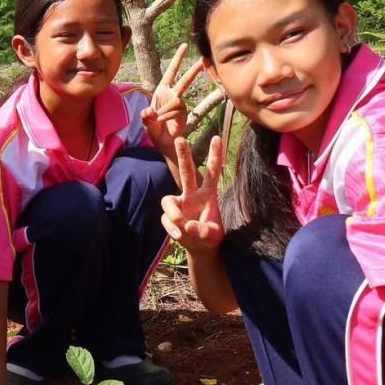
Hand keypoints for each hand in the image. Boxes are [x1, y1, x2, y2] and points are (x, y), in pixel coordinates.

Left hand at [142, 43, 202, 158]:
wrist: (163, 142)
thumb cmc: (154, 129)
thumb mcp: (146, 121)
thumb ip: (145, 116)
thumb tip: (149, 111)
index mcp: (162, 90)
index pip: (171, 71)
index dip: (178, 59)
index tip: (185, 46)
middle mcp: (173, 95)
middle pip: (185, 80)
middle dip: (194, 69)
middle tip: (203, 59)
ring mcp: (180, 104)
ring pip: (176, 101)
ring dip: (165, 110)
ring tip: (157, 119)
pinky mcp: (184, 113)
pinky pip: (177, 110)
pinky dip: (168, 116)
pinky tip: (164, 122)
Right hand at [161, 135, 224, 253]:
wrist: (200, 247)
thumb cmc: (210, 236)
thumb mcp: (213, 235)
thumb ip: (203, 230)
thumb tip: (188, 225)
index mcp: (208, 194)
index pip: (212, 172)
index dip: (215, 155)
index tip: (217, 138)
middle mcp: (192, 195)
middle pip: (186, 172)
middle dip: (183, 155)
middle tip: (180, 139)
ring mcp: (179, 204)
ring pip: (167, 200)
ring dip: (173, 214)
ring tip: (182, 227)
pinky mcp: (170, 216)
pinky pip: (166, 219)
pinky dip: (172, 228)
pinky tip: (180, 235)